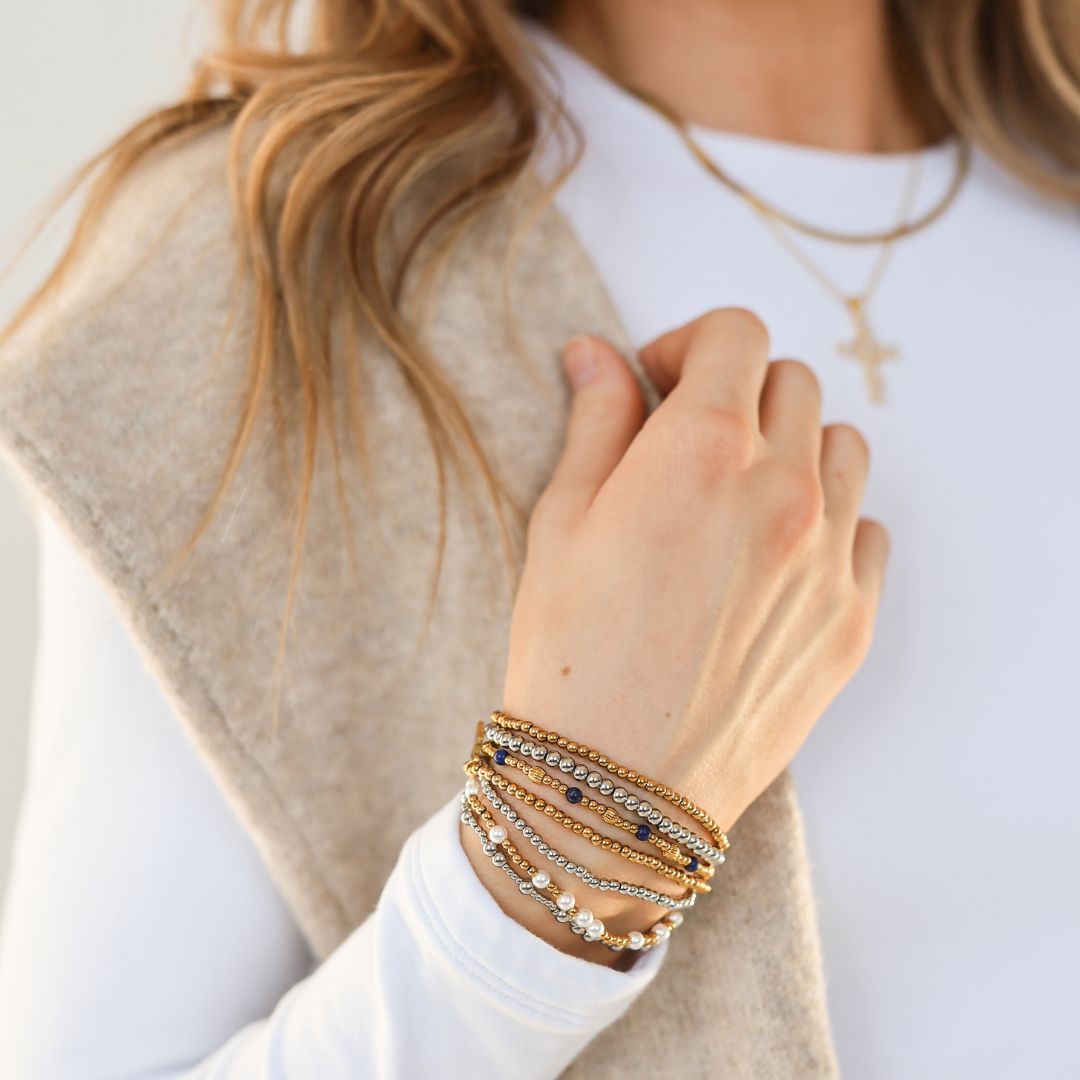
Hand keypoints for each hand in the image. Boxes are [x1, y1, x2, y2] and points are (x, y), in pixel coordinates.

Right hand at [465, 308, 887, 965]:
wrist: (614, 789)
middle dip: (737, 389)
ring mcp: (828, 557)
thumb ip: (594, 422)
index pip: (736, 333)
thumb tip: (595, 353)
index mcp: (700, 451)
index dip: (690, 341)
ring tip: (739, 493)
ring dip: (793, 445)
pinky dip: (830, 519)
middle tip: (688, 436)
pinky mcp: (851, 618)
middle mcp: (781, 489)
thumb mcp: (560, 522)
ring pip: (842, 446)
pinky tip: (777, 555)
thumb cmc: (568, 655)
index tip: (659, 379)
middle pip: (792, 382)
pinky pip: (868, 530)